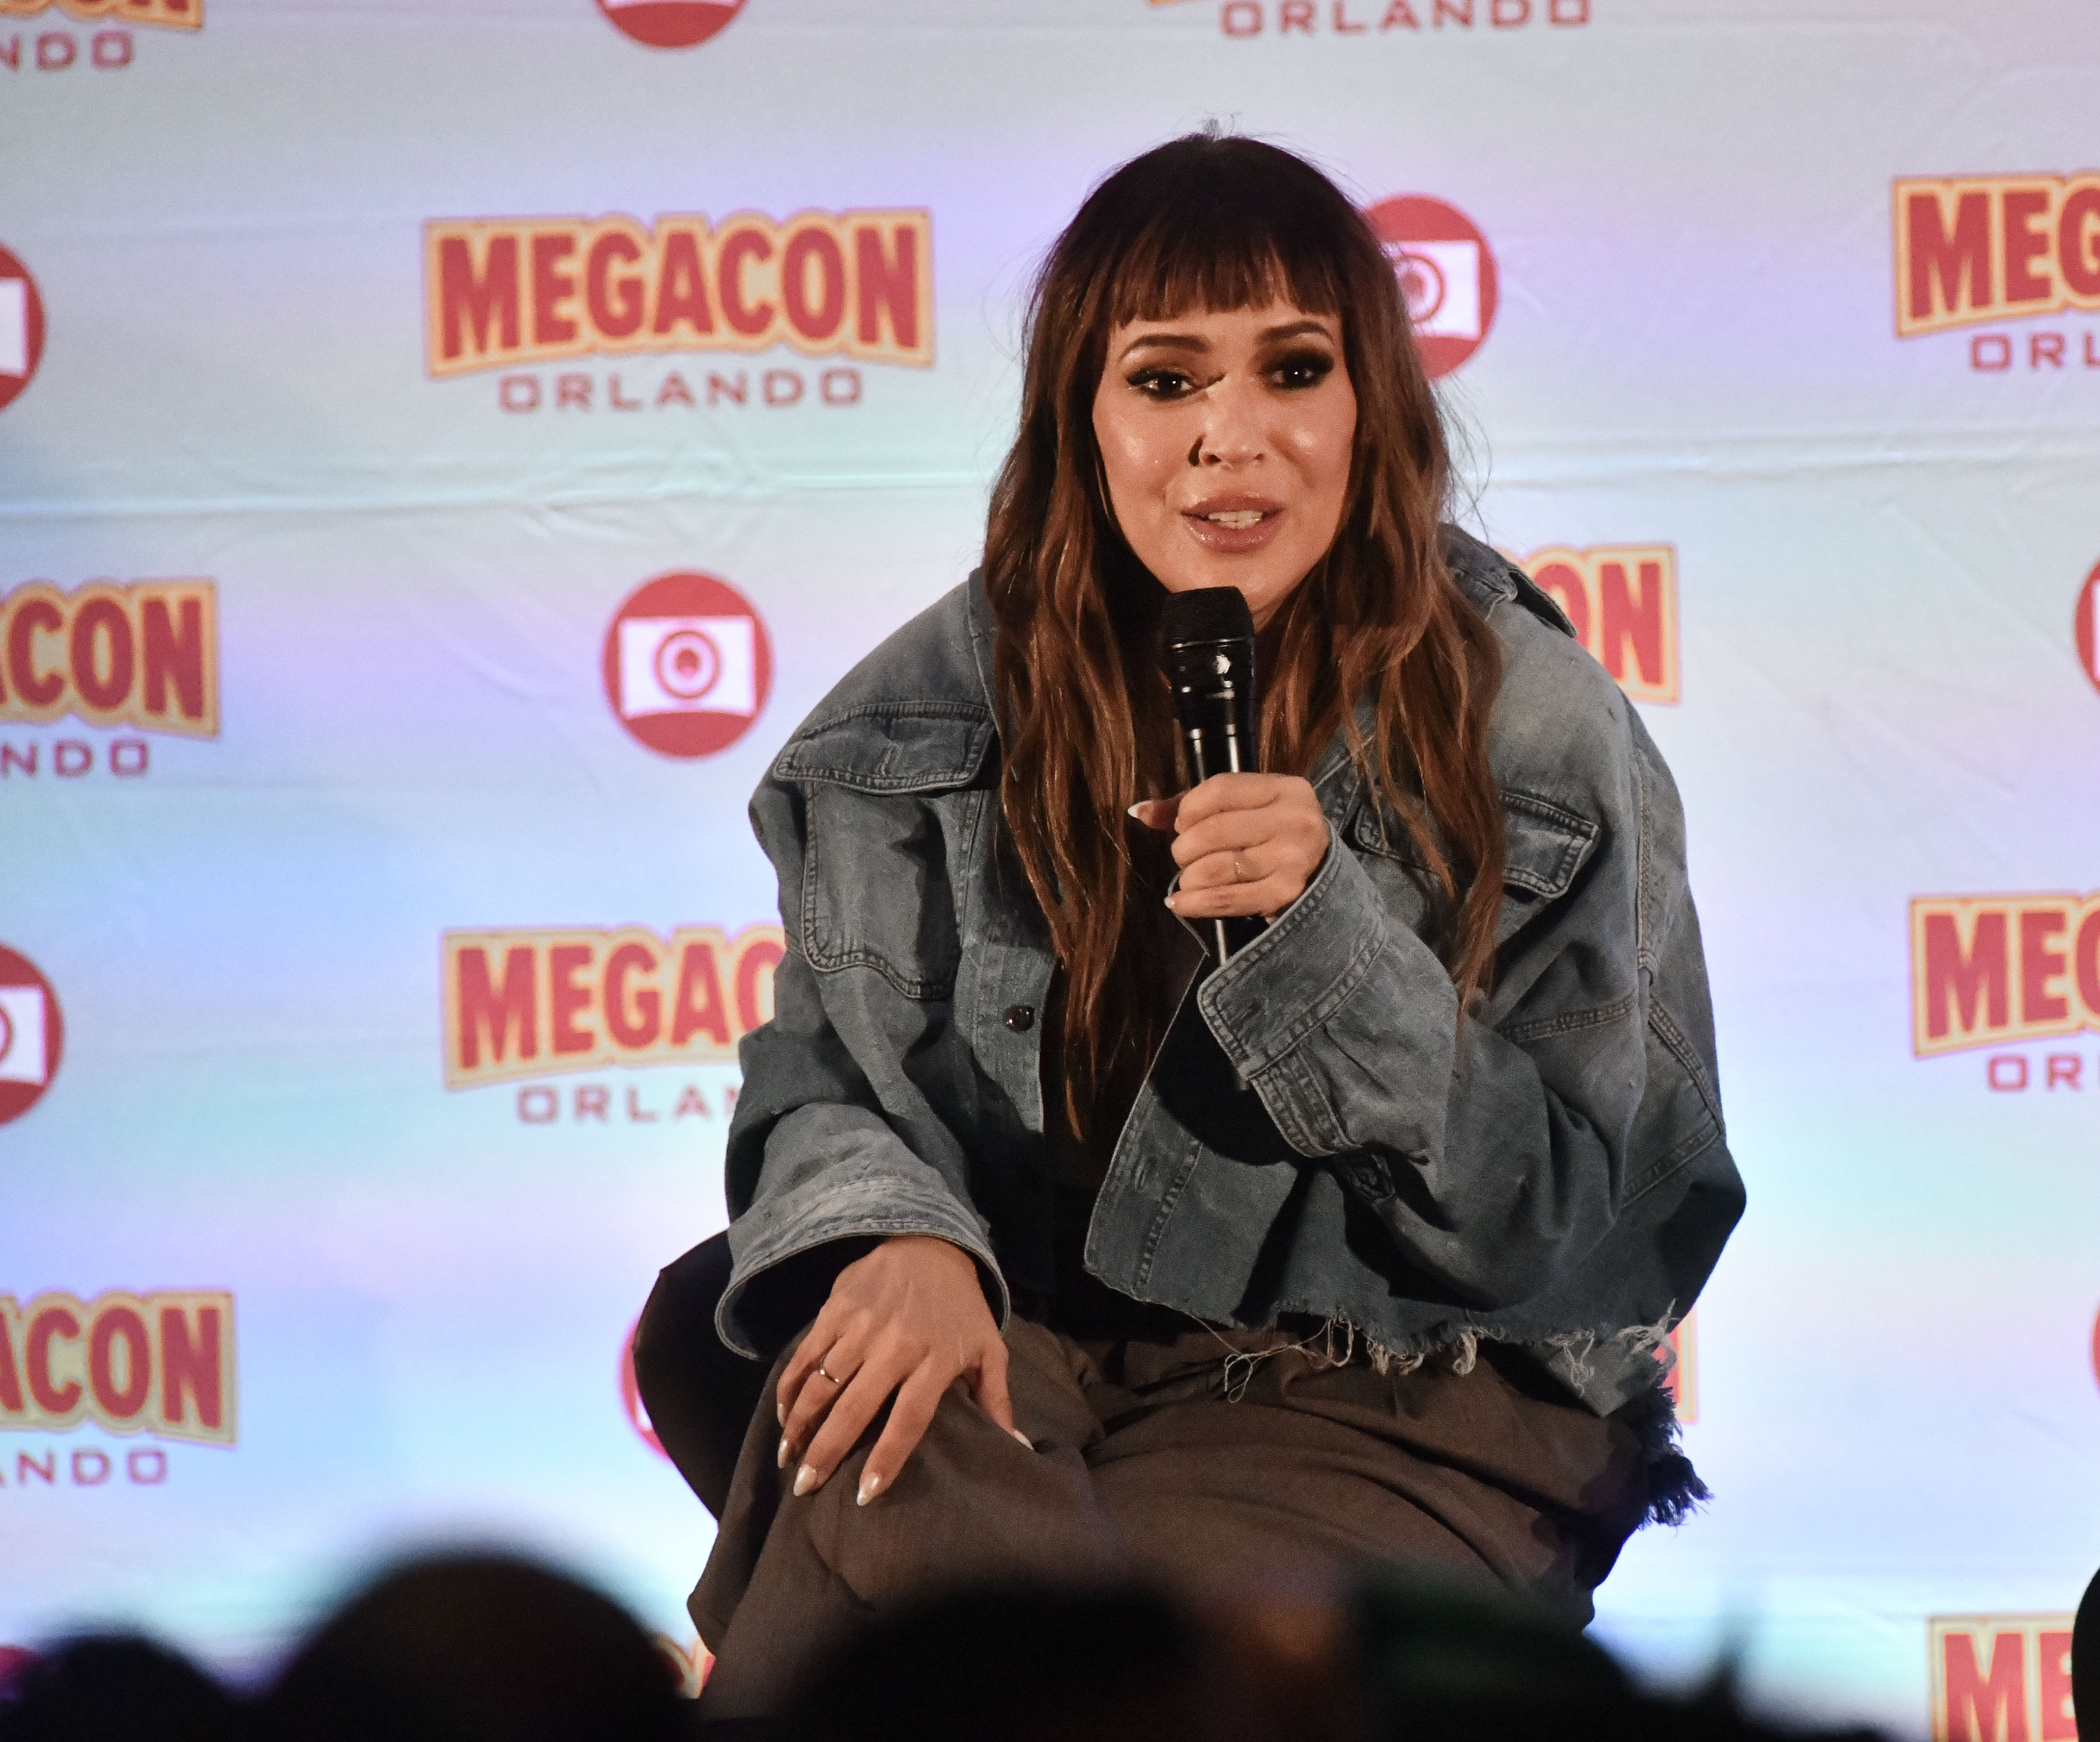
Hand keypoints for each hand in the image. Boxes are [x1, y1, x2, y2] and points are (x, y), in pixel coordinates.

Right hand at [775, 1235, 1022, 1505]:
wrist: (931, 1243)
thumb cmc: (962, 1308)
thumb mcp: (989, 1351)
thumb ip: (997, 1401)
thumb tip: (1019, 1448)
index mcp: (935, 1360)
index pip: (908, 1419)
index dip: (886, 1458)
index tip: (864, 1495)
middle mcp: (896, 1344)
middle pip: (855, 1407)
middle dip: (826, 1451)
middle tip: (805, 1487)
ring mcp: (862, 1325)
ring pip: (823, 1384)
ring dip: (799, 1424)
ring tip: (787, 1458)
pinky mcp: (837, 1308)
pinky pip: (807, 1354)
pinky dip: (791, 1385)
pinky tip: (783, 1412)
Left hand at [1134, 772, 1329, 921]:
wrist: (1320, 873)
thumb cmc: (1271, 834)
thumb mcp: (1244, 808)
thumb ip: (1192, 805)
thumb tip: (1138, 811)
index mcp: (1285, 788)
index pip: (1219, 790)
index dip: (1188, 809)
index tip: (1182, 824)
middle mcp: (1295, 820)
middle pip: (1213, 830)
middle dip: (1185, 847)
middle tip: (1184, 855)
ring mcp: (1292, 860)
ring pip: (1216, 866)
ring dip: (1189, 876)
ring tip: (1189, 878)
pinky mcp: (1284, 895)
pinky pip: (1225, 899)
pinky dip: (1194, 903)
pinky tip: (1180, 903)